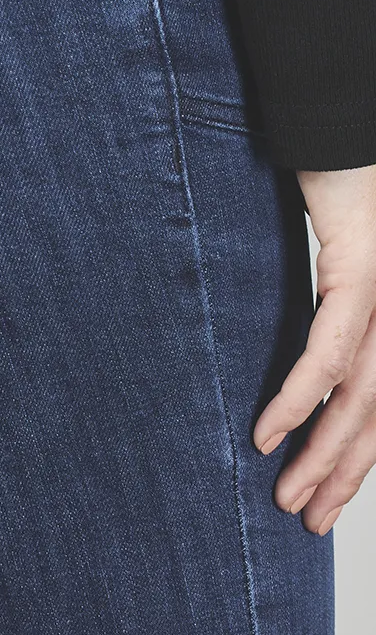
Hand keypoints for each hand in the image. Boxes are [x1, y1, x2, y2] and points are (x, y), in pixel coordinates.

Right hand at [253, 163, 375, 534]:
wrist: (342, 116)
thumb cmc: (339, 175)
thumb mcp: (341, 254)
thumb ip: (335, 302)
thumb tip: (303, 350)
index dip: (358, 456)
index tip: (324, 494)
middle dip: (344, 474)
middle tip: (307, 518)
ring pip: (363, 399)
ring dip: (324, 457)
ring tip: (290, 498)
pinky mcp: (362, 271)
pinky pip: (330, 352)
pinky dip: (297, 398)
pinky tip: (271, 430)